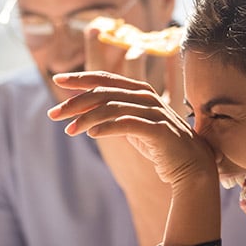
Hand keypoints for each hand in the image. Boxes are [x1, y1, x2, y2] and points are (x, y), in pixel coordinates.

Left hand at [47, 71, 216, 188]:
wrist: (191, 167)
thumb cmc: (160, 147)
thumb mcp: (133, 127)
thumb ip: (113, 115)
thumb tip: (81, 114)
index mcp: (140, 91)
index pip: (105, 79)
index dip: (81, 78)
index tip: (57, 79)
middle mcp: (147, 97)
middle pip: (104, 91)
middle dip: (75, 101)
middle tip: (54, 113)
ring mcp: (154, 112)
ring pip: (112, 107)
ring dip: (86, 117)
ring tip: (70, 130)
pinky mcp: (158, 130)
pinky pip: (127, 124)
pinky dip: (106, 127)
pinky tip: (91, 134)